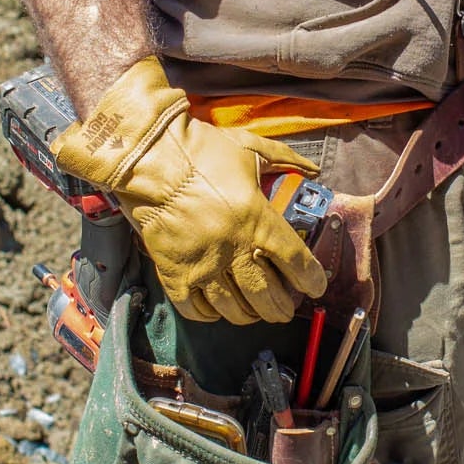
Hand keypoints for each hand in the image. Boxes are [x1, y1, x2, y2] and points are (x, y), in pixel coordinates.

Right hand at [50, 56, 327, 324]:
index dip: (310, 280)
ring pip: (234, 308)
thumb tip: (313, 169)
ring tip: (253, 313)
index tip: (314, 287)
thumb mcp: (250, 148)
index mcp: (257, 219)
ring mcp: (202, 265)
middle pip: (267, 295)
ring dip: (249, 315)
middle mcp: (233, 248)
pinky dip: (210, 315)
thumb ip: (285, 160)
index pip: (295, 262)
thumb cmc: (202, 151)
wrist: (148, 158)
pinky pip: (196, 309)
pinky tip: (216, 309)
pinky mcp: (174, 273)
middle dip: (280, 308)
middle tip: (284, 310)